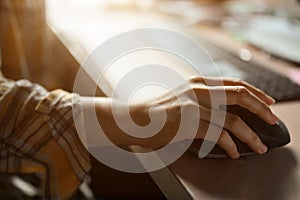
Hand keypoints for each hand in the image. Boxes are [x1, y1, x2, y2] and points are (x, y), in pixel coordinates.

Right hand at [148, 76, 277, 158]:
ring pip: (232, 120)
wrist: (136, 118)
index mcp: (198, 82)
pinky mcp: (189, 122)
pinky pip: (218, 135)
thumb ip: (202, 99)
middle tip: (271, 119)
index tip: (267, 101)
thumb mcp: (182, 97)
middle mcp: (198, 90)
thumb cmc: (158, 111)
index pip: (234, 83)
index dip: (255, 92)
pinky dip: (230, 145)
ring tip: (258, 145)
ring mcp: (194, 105)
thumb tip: (224, 111)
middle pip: (239, 95)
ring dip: (250, 135)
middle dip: (260, 108)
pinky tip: (233, 151)